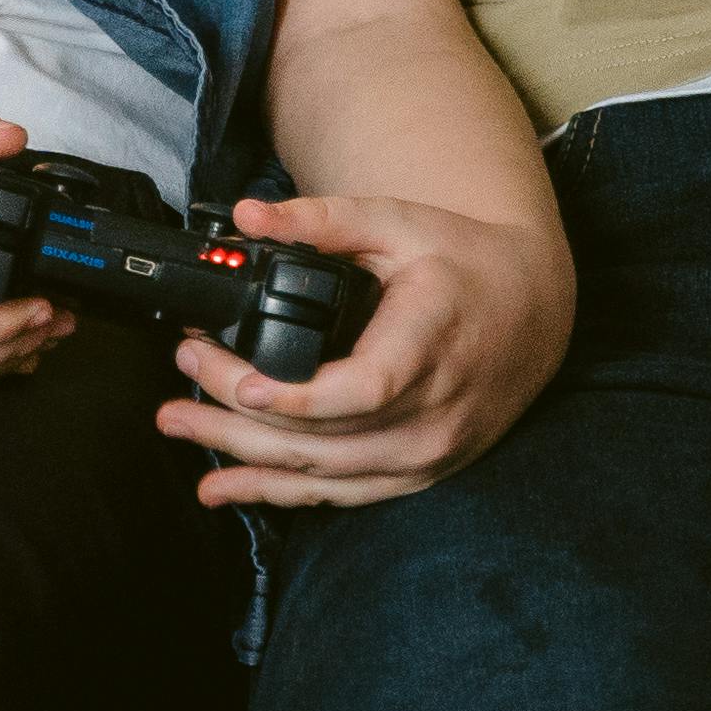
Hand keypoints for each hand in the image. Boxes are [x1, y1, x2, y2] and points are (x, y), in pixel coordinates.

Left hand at [154, 188, 572, 508]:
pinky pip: (342, 495)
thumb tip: (246, 216)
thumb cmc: (465, 261)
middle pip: (324, 437)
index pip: (361, 389)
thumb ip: (322, 219)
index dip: (297, 396)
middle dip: (238, 417)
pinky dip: (280, 493)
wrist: (533, 310)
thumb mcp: (399, 222)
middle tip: (176, 391)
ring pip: (324, 475)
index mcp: (430, 342)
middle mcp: (433, 411)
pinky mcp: (419, 472)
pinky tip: (226, 487)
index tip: (240, 383)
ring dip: (244, 461)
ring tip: (180, 432)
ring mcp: (427, 451)